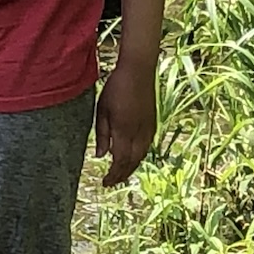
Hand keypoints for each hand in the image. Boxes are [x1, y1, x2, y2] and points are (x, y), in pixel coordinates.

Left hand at [95, 58, 156, 186]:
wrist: (138, 71)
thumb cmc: (116, 87)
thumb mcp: (102, 110)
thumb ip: (102, 134)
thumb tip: (100, 156)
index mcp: (124, 130)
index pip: (120, 161)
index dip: (113, 175)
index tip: (104, 183)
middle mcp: (139, 133)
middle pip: (132, 162)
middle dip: (121, 175)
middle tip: (111, 182)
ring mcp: (148, 128)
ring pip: (141, 156)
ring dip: (130, 167)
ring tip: (120, 173)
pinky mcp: (153, 123)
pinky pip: (146, 147)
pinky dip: (138, 157)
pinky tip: (131, 157)